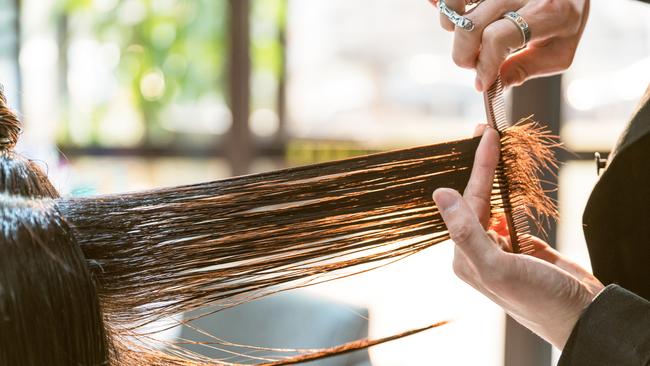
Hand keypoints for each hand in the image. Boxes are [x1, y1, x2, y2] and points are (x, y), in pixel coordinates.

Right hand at [430, 0, 589, 90]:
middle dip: (464, 54)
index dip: (483, 66)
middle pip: (471, 25)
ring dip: (451, 27)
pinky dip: (443, 4)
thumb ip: (527, 69)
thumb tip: (494, 84)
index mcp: (546, 12)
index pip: (496, 39)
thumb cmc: (564, 18)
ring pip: (454, 5)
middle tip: (472, 63)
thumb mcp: (559, 49)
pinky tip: (453, 13)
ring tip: (467, 37)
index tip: (482, 83)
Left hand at [432, 125, 603, 348]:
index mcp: (465, 257)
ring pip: (492, 205)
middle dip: (481, 167)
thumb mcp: (497, 267)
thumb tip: (441, 195)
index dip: (478, 167)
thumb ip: (466, 232)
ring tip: (495, 150)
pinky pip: (511, 216)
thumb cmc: (538, 297)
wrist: (581, 317)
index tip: (485, 135)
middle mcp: (478, 252)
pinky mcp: (522, 249)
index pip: (468, 202)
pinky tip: (508, 184)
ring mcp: (501, 250)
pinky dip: (510, 197)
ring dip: (493, 179)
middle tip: (485, 131)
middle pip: (476, 200)